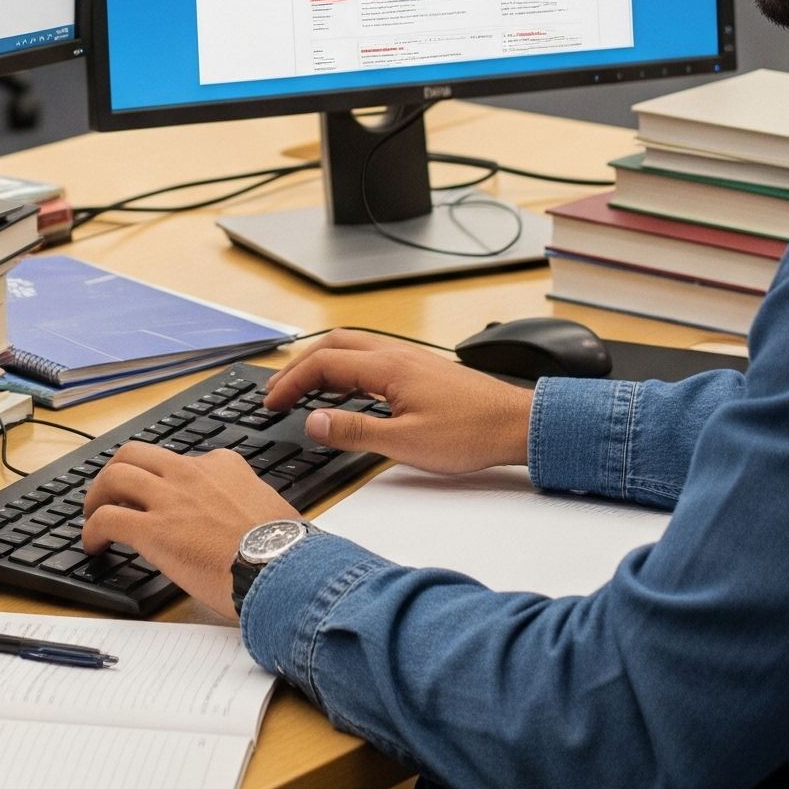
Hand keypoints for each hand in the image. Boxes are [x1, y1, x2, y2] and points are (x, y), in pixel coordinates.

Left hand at [82, 445, 296, 618]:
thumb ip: (244, 504)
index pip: (178, 461)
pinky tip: (94, 545)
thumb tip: (238, 525)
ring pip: (114, 476)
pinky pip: (108, 518)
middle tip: (109, 495)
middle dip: (115, 472)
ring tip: (93, 516)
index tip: (157, 497)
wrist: (282, 566)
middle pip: (135, 454)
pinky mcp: (154, 529)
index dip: (161, 479)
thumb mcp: (267, 507)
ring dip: (96, 496)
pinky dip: (92, 530)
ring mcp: (170, 498)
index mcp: (222, 465)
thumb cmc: (283, 548)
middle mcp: (191, 473)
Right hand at [264, 330, 534, 475]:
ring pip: (352, 347)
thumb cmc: (470, 433)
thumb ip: (354, 431)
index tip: (271, 403)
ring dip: (322, 363)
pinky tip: (346, 390)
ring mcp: (409, 358)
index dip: (291, 383)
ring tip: (303, 389)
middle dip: (299, 367)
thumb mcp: (405, 443)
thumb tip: (312, 423)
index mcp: (387, 367)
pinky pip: (370, 356)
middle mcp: (396, 354)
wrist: (517, 424)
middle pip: (333, 345)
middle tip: (278, 393)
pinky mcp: (421, 368)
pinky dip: (345, 367)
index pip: (323, 364)